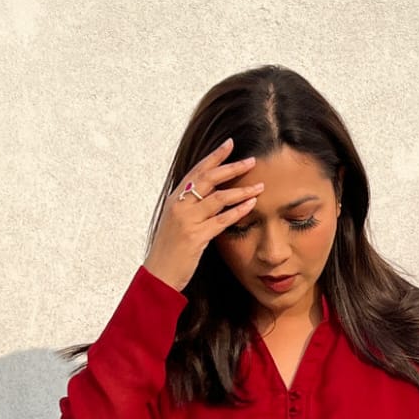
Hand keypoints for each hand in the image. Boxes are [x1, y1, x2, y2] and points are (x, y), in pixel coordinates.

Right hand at [143, 136, 263, 291]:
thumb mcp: (176, 222)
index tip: (229, 144)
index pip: (196, 171)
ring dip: (241, 190)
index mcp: (175, 199)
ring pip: (218, 198)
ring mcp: (187, 221)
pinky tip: (251, 205)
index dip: (214, 157)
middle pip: (208, 179)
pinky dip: (238, 211)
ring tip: (260, 186)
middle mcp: (179, 206)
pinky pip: (222, 220)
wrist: (159, 274)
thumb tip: (210, 194)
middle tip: (251, 161)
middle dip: (231, 168)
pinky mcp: (196, 237)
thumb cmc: (170, 250)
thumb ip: (190, 207)